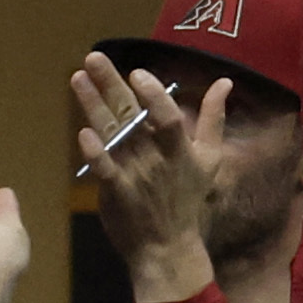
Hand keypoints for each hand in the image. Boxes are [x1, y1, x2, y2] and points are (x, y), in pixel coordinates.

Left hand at [73, 52, 221, 302]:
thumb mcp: (210, 158)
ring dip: (93, 105)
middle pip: (133, 115)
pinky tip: (83, 133)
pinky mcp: (116, 191)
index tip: (138, 72)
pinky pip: (104, 169)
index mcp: (181, 148)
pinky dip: (96, 152)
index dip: (154, 94)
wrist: (169, 245)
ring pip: (113, 134)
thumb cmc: (188, 197)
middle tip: (93, 56)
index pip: (168, 116)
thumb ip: (213, 118)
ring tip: (77, 77)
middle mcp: (157, 157)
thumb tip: (224, 82)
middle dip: (112, 84)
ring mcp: (136, 174)